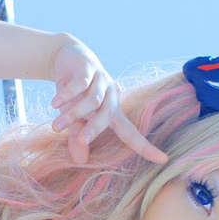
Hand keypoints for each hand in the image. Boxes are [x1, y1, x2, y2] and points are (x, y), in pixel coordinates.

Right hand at [48, 36, 168, 166]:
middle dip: (94, 129)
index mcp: (113, 111)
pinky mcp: (88, 68)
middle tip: (80, 140)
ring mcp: (101, 80)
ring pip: (92, 100)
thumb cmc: (75, 93)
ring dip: (74, 113)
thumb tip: (79, 161)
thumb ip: (78, 137)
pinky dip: (67, 95)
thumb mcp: (75, 117)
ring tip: (56, 126)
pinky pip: (80, 84)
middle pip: (108, 116)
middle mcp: (111, 96)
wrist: (66, 58)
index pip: (131, 133)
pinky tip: (55, 104)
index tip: (163, 160)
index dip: (145, 146)